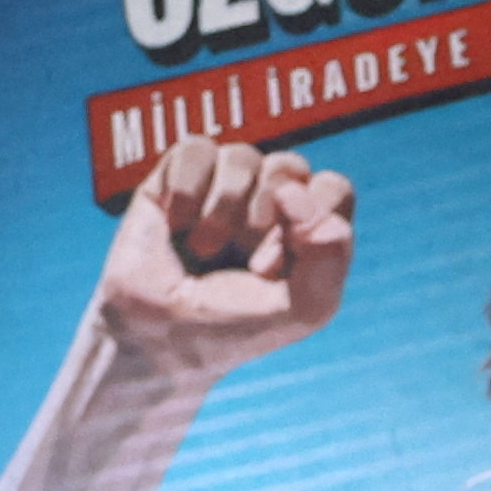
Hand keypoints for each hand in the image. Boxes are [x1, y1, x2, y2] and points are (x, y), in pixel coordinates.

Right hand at [89, 136, 353, 373]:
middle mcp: (268, 201)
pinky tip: (175, 224)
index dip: (309, 221)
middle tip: (242, 259)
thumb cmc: (235, 327)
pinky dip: (185, 192)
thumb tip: (292, 191)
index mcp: (306, 228)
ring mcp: (223, 186)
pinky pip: (196, 150)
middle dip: (263, 216)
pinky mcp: (177, 176)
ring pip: (242, 156)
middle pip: (289, 166)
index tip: (278, 266)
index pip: (332, 190)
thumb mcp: (306, 308)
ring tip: (203, 249)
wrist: (159, 340)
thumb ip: (330, 255)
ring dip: (221, 211)